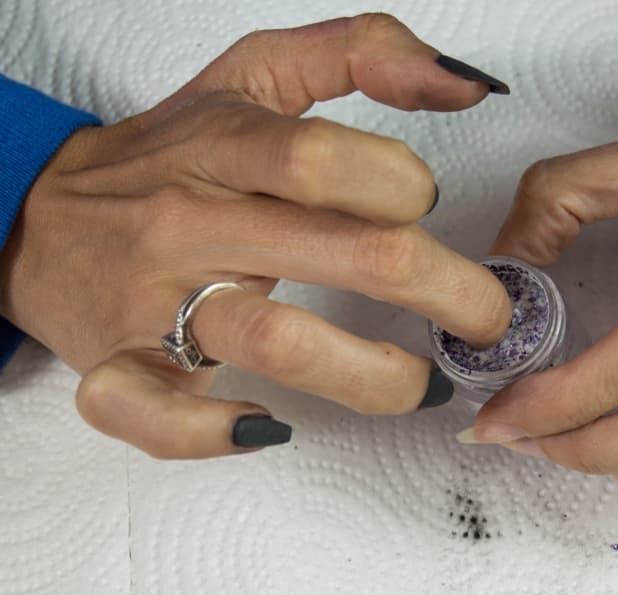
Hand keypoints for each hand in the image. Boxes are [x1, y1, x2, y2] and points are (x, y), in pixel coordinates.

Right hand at [0, 14, 511, 457]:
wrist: (36, 214)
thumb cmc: (167, 153)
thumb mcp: (252, 74)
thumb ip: (359, 53)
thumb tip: (466, 85)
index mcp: (223, 144)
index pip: (323, 160)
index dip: (401, 186)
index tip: (426, 205)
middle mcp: (189, 221)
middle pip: (341, 253)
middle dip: (446, 291)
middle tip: (487, 317)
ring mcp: (152, 302)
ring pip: (275, 343)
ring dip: (373, 376)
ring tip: (423, 383)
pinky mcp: (121, 369)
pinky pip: (158, 415)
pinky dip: (216, 433)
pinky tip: (273, 426)